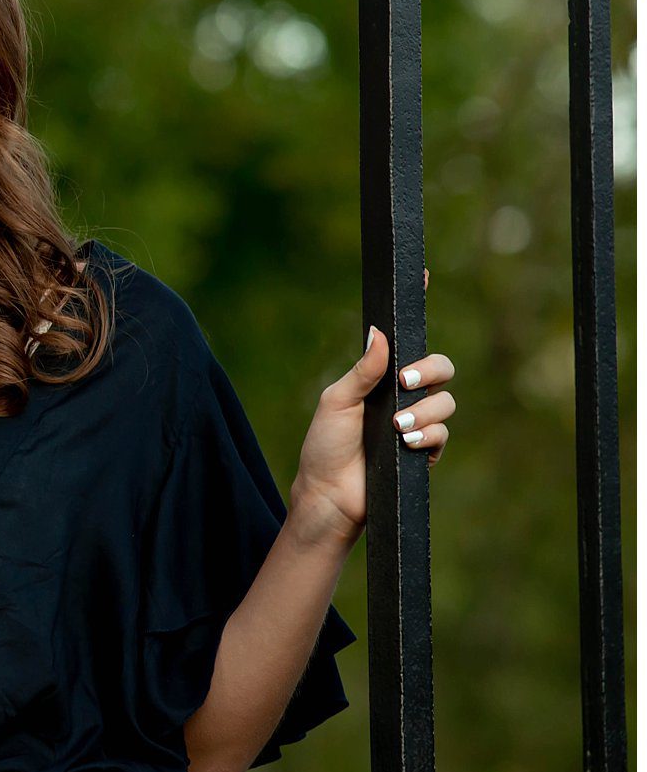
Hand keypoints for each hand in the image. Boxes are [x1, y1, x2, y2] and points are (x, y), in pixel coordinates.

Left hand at [290, 269, 454, 547]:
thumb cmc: (325, 447)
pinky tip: (406, 444)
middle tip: (406, 382)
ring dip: (424, 412)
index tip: (426, 275)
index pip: (408, 339)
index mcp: (381, 377)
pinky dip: (428, 436)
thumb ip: (362, 369)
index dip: (418, 308)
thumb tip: (380, 331)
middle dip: (431, 369)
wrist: (330, 496)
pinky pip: (444, 433)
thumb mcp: (337, 401)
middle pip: (442, 366)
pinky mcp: (425, 450)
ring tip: (397, 428)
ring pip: (447, 400)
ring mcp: (417, 423)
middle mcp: (404, 396)